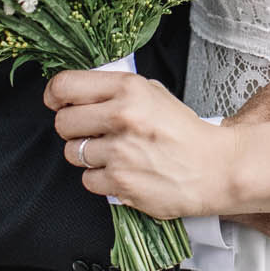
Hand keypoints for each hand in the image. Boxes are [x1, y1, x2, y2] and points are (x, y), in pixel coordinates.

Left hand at [45, 71, 229, 218]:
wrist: (214, 168)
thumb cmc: (184, 132)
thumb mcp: (154, 94)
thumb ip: (117, 90)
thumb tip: (79, 93)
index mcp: (129, 89)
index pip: (66, 86)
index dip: (54, 95)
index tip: (57, 102)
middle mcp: (122, 117)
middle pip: (63, 122)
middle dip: (72, 128)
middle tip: (91, 131)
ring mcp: (120, 152)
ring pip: (72, 153)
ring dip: (87, 155)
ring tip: (113, 154)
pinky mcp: (120, 184)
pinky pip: (87, 180)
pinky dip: (100, 179)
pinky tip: (122, 172)